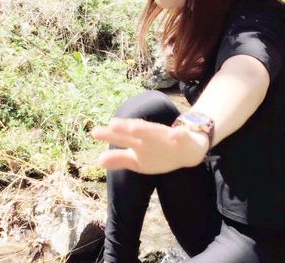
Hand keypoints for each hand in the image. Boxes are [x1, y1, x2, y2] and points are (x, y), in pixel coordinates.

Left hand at [91, 117, 208, 173]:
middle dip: (125, 128)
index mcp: (140, 142)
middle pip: (136, 131)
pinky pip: (181, 136)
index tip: (95, 133)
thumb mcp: (139, 160)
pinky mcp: (183, 138)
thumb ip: (120, 159)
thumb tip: (98, 160)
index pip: (123, 137)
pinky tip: (175, 134)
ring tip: (134, 128)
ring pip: (155, 132)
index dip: (110, 135)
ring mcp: (167, 137)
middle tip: (112, 124)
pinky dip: (178, 135)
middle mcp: (151, 136)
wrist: (189, 150)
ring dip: (146, 130)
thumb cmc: (160, 152)